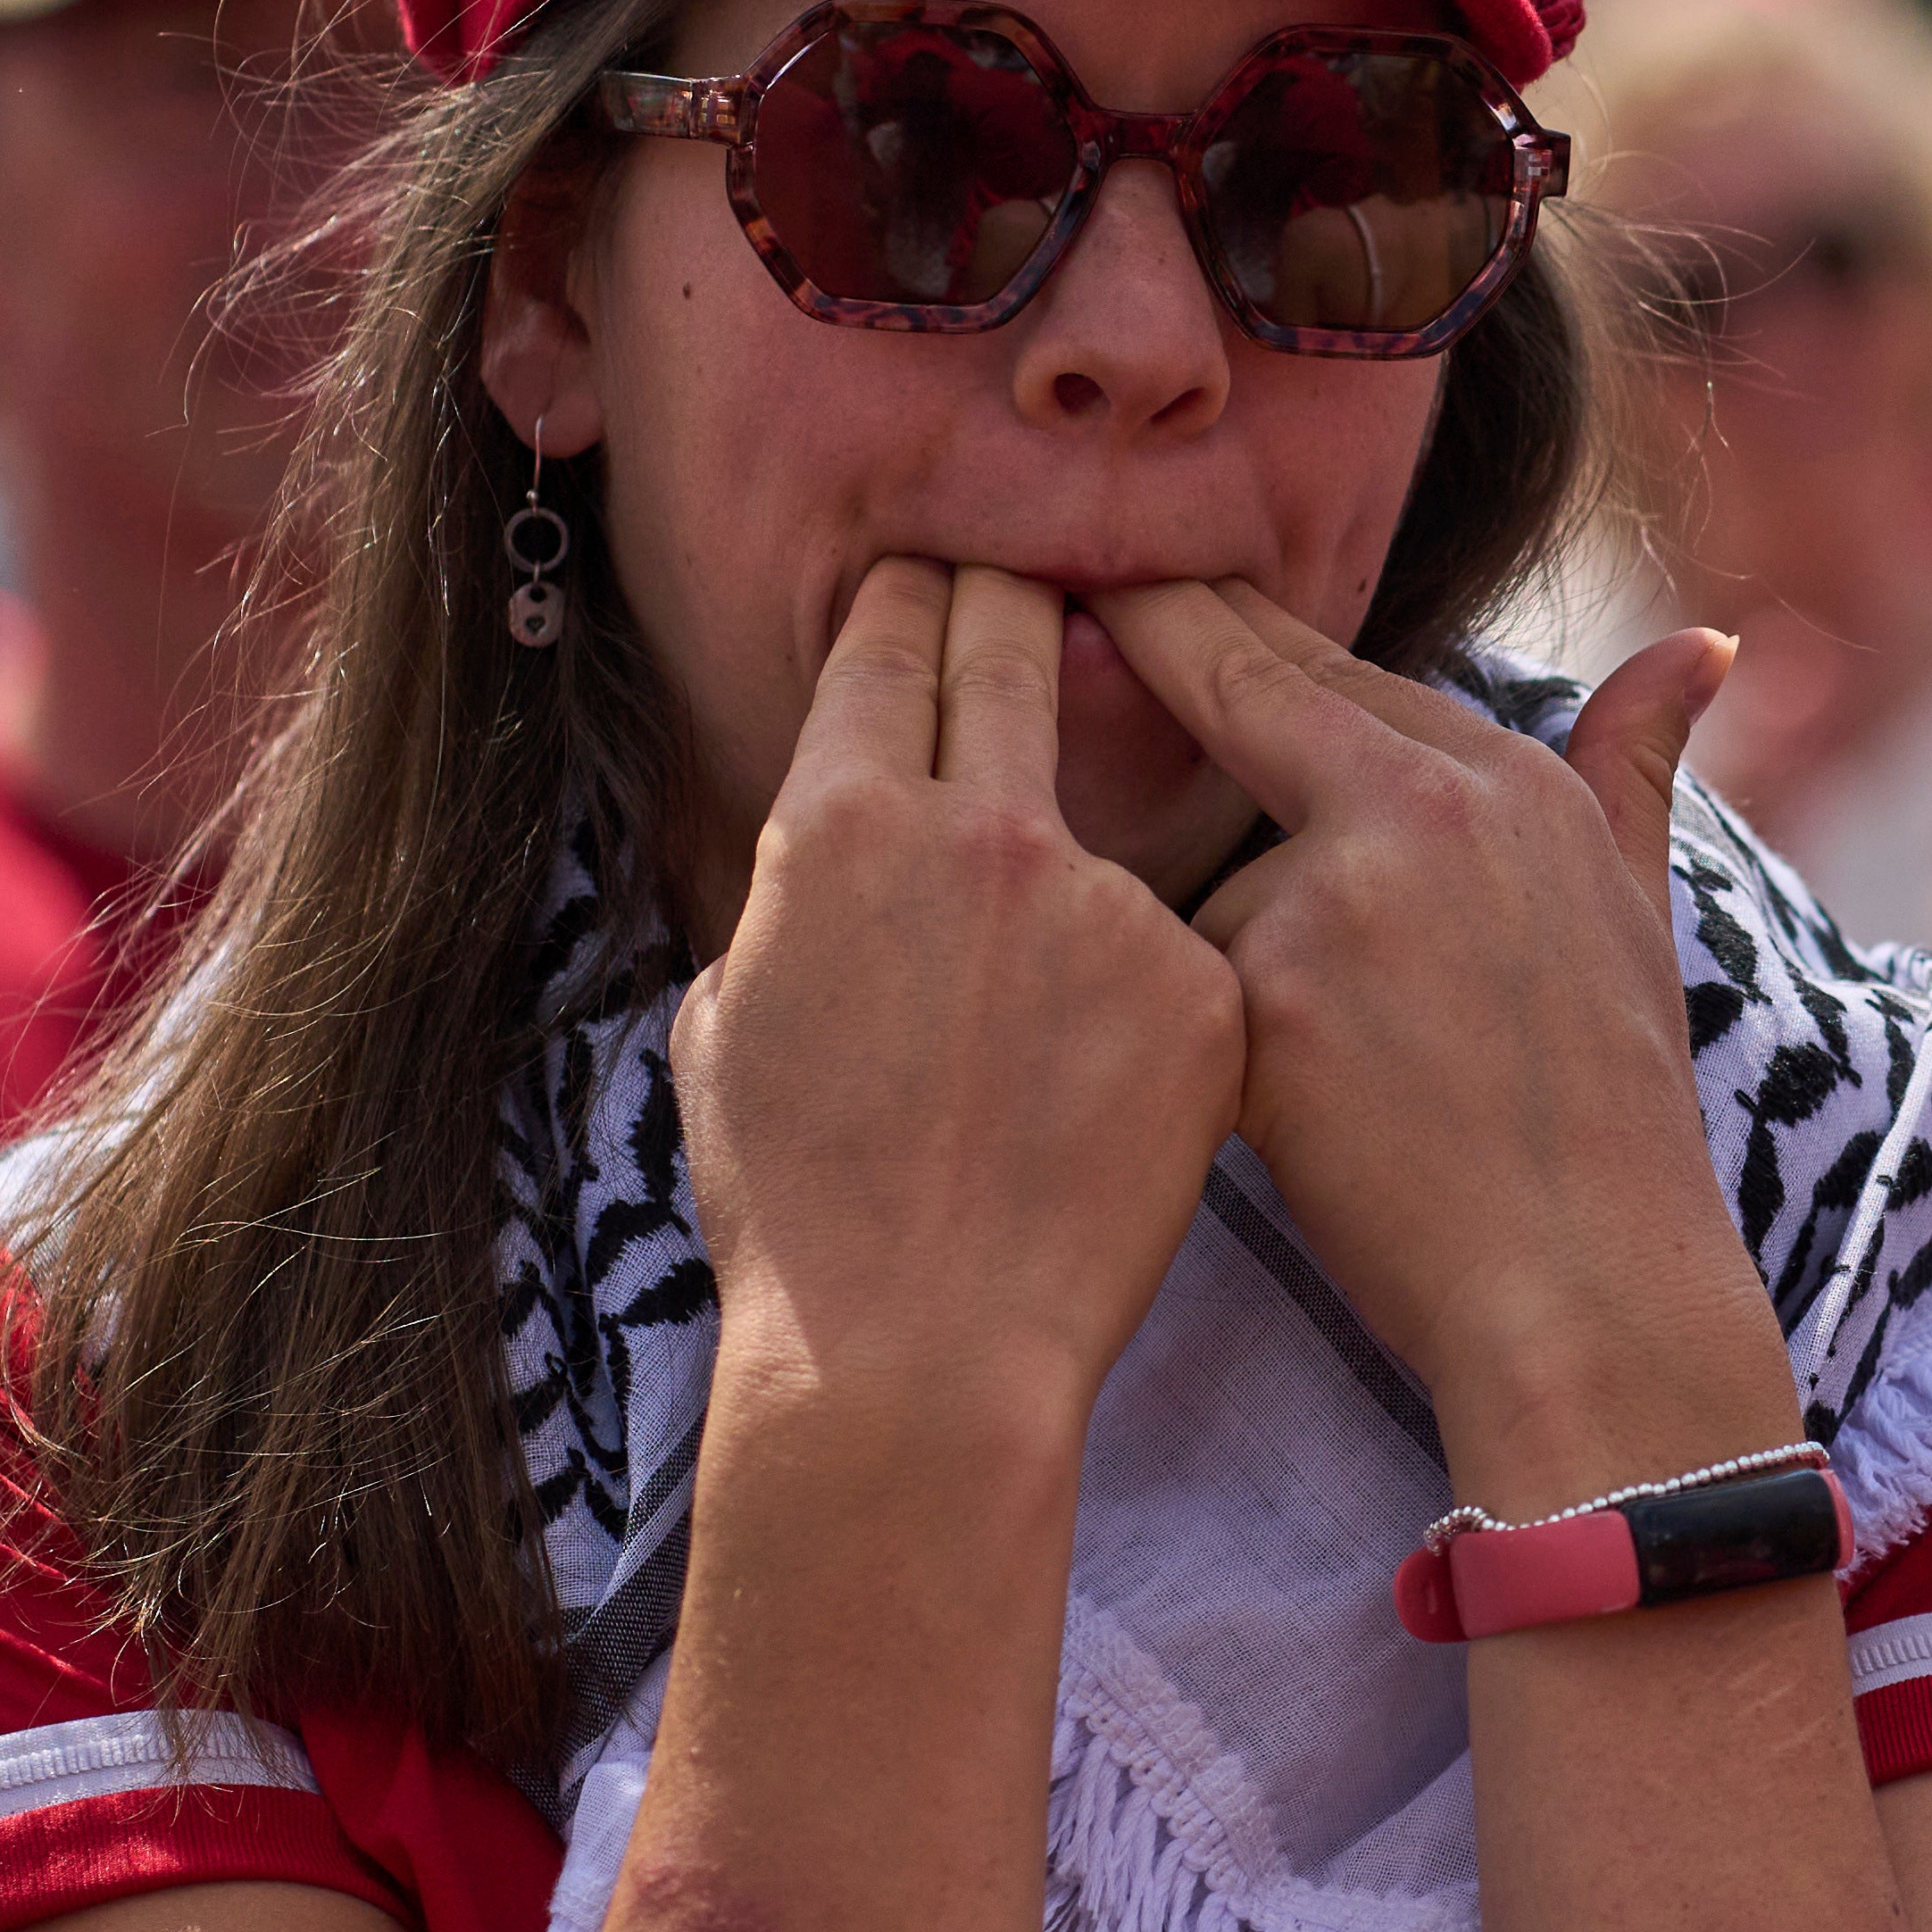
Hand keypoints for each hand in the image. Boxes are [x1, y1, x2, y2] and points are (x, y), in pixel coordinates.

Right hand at [677, 561, 1244, 1434]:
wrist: (916, 1355)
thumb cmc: (795, 1209)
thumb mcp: (730, 1017)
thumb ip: (798, 900)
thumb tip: (833, 850)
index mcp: (838, 821)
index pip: (894, 641)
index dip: (918, 596)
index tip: (940, 575)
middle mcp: (977, 827)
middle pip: (1016, 653)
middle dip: (1023, 610)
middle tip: (1037, 594)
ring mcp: (1103, 904)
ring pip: (1108, 825)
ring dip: (1087, 859)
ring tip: (1052, 972)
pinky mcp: (1201, 988)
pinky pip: (1178, 953)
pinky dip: (1150, 998)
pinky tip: (1107, 1092)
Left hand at [1089, 581, 1783, 1443]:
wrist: (1585, 1292)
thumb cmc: (1607, 1120)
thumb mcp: (1637, 912)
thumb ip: (1636, 765)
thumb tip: (1706, 642)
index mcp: (1511, 777)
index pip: (1327, 666)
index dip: (1222, 624)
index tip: (1140, 584)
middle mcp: (1429, 802)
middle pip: (1240, 688)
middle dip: (1143, 641)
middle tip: (1052, 597)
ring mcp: (1341, 888)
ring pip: (1205, 876)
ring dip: (1210, 949)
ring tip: (1320, 1078)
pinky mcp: (1265, 990)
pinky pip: (1175, 981)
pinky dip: (1196, 1043)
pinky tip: (1277, 1123)